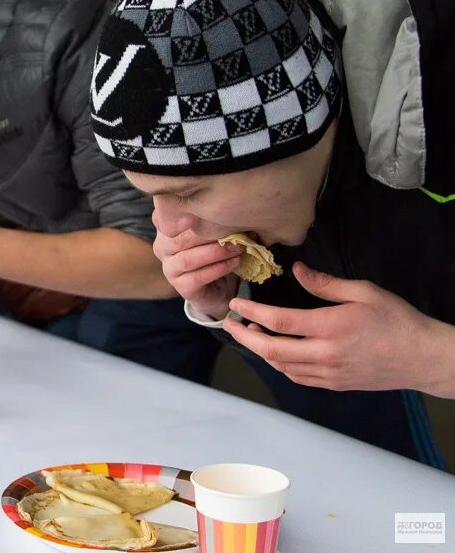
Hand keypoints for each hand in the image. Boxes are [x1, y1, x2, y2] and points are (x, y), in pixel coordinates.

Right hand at [152, 209, 242, 320]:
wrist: (218, 284)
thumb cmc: (214, 249)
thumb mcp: (211, 229)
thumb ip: (210, 218)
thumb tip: (232, 209)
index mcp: (165, 228)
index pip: (168, 215)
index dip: (185, 213)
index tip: (209, 208)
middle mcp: (162, 247)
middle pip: (180, 239)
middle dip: (209, 234)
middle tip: (236, 231)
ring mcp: (169, 268)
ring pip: (187, 259)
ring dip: (215, 253)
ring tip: (237, 247)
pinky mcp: (180, 286)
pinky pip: (197, 277)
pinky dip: (218, 269)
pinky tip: (234, 262)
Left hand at [223, 262, 448, 393]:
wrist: (423, 357)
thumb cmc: (397, 320)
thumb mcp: (364, 292)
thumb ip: (325, 284)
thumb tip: (296, 270)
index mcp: (332, 327)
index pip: (280, 321)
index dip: (252, 313)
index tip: (235, 304)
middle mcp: (326, 354)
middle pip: (272, 350)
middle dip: (244, 337)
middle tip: (229, 324)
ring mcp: (329, 373)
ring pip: (282, 366)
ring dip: (261, 350)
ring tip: (253, 333)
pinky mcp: (334, 384)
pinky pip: (297, 377)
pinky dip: (280, 364)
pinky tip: (276, 351)